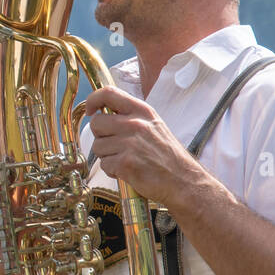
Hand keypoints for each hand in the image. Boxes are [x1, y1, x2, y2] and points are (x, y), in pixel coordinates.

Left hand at [83, 86, 204, 205]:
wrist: (183, 181)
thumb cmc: (168, 156)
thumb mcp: (154, 125)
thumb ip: (131, 117)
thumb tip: (104, 113)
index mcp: (142, 111)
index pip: (108, 93)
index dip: (93, 100)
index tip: (91, 110)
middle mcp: (135, 124)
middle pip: (96, 123)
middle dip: (101, 136)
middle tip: (115, 146)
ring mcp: (129, 143)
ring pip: (98, 146)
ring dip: (107, 156)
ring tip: (126, 160)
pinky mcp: (125, 163)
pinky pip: (104, 164)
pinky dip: (112, 171)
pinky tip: (128, 171)